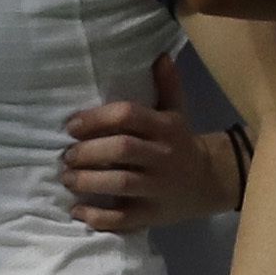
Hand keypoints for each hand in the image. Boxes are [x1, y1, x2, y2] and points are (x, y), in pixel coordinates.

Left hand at [60, 57, 234, 236]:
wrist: (210, 182)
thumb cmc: (181, 142)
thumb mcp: (176, 112)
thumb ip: (166, 85)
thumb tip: (160, 55)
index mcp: (165, 127)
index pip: (129, 115)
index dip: (97, 118)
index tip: (71, 126)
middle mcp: (163, 156)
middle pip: (122, 149)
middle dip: (88, 151)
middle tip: (66, 155)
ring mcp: (159, 188)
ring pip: (121, 183)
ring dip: (89, 181)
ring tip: (67, 178)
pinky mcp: (154, 215)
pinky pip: (124, 219)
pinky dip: (98, 218)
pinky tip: (77, 211)